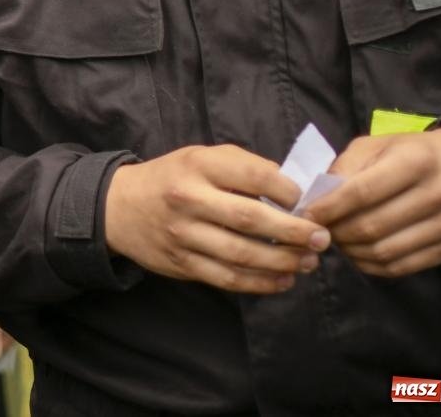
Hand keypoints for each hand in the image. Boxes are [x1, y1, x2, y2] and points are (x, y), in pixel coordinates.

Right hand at [104, 144, 330, 294]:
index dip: (287, 189)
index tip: (306, 200)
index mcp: (198, 165)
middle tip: (322, 238)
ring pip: (242, 254)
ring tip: (308, 262)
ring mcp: (184, 234)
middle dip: (294, 231)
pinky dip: (260, 283)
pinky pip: (228, 278)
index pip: (252, 174)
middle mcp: (189, 199)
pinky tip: (283, 280)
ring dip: (283, 261)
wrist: (118, 207)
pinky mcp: (182, 263)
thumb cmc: (172, 178)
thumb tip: (292, 192)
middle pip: (251, 218)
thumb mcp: (200, 158)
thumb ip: (242, 168)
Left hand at [304, 128, 440, 277]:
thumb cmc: (414, 153)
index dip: (329, 207)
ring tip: (335, 240)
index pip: (362, 192)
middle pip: (371, 226)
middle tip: (316, 229)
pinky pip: (401, 267)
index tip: (305, 213)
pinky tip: (357, 254)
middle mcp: (436, 194)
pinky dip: (371, 265)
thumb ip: (347, 167)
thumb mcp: (379, 145)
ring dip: (350, 251)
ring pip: (384, 251)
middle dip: (336, 232)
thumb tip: (316, 198)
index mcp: (416, 161)